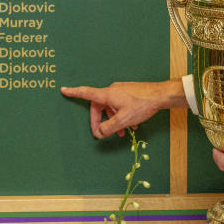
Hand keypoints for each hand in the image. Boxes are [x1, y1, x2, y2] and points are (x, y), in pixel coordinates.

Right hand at [61, 79, 184, 138]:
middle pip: (99, 106)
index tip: (63, 90)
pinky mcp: (129, 93)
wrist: (160, 95)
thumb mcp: (123, 120)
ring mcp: (121, 91)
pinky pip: (120, 105)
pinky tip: (131, 126)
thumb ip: (109, 127)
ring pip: (111, 107)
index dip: (74, 93)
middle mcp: (112, 90)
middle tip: (101, 134)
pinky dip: (122, 116)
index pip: (87, 93)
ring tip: (122, 133)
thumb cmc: (142, 105)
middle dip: (100, 121)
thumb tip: (99, 132)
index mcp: (108, 94)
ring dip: (114, 121)